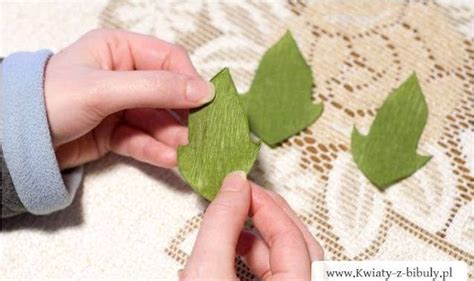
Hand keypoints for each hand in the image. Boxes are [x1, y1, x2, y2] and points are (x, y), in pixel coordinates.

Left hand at [44, 29, 213, 168]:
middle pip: (168, 93)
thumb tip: (204, 91)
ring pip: (158, 120)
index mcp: (120, 49)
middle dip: (185, 115)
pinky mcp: (116, 132)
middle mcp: (125, 75)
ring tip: (190, 152)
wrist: (15, 142)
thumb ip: (156, 88)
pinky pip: (143, 139)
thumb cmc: (52, 99)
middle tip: (205, 133)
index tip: (208, 102)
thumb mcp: (105, 88)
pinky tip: (170, 160)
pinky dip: (156, 149)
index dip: (190, 80)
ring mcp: (121, 105)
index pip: (169, 59)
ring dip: (174, 136)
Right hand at [181, 172, 323, 279]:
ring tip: (234, 222)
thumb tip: (235, 185)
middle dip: (270, 215)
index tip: (240, 186)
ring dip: (261, 237)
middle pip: (299, 245)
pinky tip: (235, 249)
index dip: (264, 204)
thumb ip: (222, 224)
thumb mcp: (207, 272)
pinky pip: (280, 274)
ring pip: (290, 261)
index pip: (290, 235)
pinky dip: (258, 258)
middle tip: (246, 196)